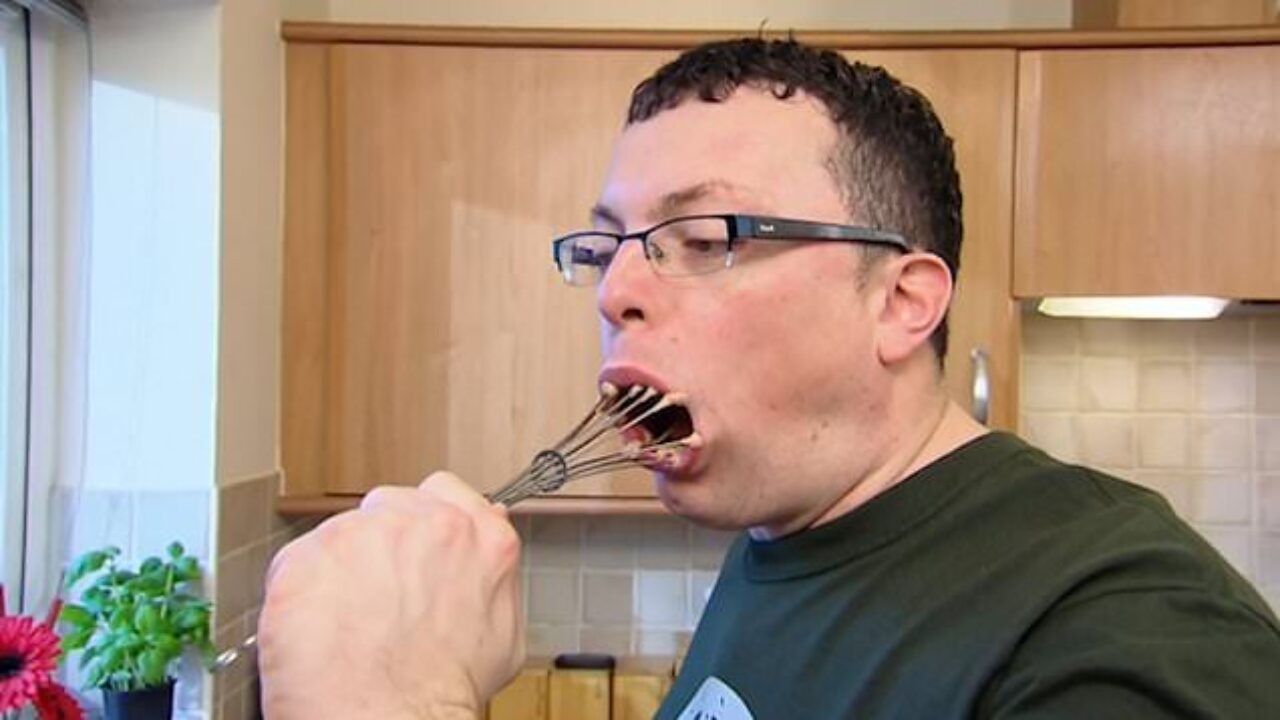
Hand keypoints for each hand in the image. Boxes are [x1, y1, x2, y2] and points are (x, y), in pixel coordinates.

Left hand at [258, 472, 525, 718]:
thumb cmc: (442, 695)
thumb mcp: (503, 632)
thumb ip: (496, 571)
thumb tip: (490, 531)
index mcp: (477, 537)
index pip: (442, 491)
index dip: (421, 521)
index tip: (411, 544)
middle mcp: (422, 524)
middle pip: (386, 508)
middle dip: (378, 546)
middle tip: (377, 597)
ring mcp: (360, 535)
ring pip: (339, 533)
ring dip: (339, 570)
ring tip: (348, 625)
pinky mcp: (307, 557)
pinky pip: (296, 562)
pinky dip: (301, 594)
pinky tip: (320, 631)